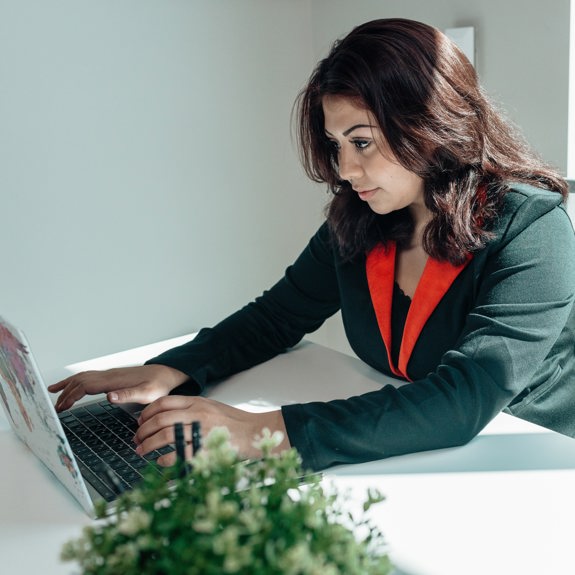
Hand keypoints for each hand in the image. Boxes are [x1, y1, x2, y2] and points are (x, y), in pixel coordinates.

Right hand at [47, 364, 188, 411]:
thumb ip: (128, 395)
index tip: (62, 407)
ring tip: (54, 396)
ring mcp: (110, 374)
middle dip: (65, 394)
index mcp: (115, 380)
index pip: (86, 386)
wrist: (166, 373)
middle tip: (55, 409)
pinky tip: (71, 385)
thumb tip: (108, 396)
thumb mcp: (147, 394)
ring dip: (67, 386)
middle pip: (80, 381)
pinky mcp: (112, 376)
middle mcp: (109, 374)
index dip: (71, 396)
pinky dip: (76, 381)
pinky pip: (89, 377)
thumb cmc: (158, 385)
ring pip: (82, 377)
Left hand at [133, 395, 289, 464]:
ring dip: (149, 444)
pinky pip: (179, 454)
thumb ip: (192, 408)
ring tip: (142, 451)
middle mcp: (198, 413)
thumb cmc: (235, 421)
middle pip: (160, 419)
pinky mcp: (206, 448)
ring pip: (165, 435)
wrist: (255, 431)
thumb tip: (167, 416)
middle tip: (137, 439)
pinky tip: (160, 462)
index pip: (164, 402)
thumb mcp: (212, 407)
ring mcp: (201, 431)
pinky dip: (165, 459)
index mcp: (198, 401)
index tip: (140, 421)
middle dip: (143, 430)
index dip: (147, 412)